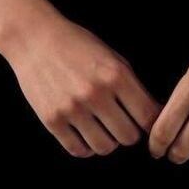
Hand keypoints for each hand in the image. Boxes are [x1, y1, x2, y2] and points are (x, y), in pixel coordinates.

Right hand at [7, 14, 162, 157]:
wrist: (36, 38)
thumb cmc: (78, 45)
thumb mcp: (112, 57)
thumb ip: (132, 86)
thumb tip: (153, 116)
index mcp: (115, 75)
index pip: (148, 117)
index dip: (152, 125)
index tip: (147, 125)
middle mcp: (95, 93)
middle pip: (129, 137)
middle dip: (129, 132)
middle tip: (122, 123)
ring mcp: (72, 109)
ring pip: (105, 148)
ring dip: (108, 141)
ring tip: (103, 128)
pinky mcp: (52, 120)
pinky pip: (79, 150)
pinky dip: (86, 147)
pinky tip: (85, 133)